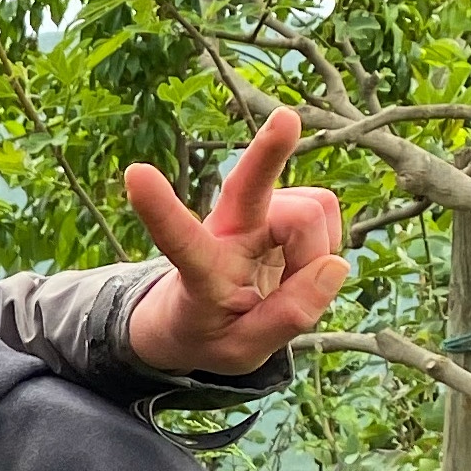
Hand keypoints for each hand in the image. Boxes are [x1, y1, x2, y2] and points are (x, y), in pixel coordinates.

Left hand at [123, 106, 348, 374]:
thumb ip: (286, 319)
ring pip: (311, 212)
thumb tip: (335, 266)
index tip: (136, 173)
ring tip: (292, 284)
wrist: (203, 316)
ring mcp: (258, 213)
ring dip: (318, 250)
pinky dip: (326, 244)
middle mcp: (227, 230)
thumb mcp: (241, 351)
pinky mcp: (284, 206)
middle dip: (268, 152)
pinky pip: (325, 213)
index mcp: (200, 270)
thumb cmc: (211, 333)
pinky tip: (302, 265)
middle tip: (286, 119)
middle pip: (248, 185)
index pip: (179, 241)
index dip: (160, 211)